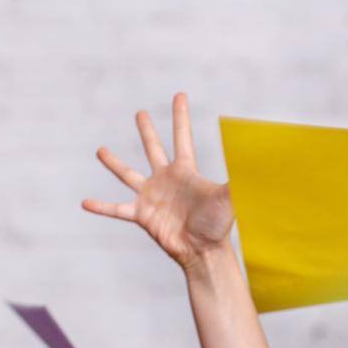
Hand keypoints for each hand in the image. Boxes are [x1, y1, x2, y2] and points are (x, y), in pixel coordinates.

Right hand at [83, 92, 234, 273]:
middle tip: (141, 113)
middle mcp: (166, 180)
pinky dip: (102, 207)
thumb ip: (240, 179)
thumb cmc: (218, 226)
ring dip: (114, 163)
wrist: (203, 252)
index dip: (181, 117)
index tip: (180, 95)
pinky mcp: (142, 215)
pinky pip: (118, 209)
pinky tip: (85, 203)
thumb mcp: (228, 197)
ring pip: (129, 174)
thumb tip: (262, 163)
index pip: (182, 138)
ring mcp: (152, 197)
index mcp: (185, 172)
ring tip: (100, 150)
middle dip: (147, 131)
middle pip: (154, 149)